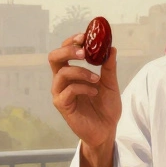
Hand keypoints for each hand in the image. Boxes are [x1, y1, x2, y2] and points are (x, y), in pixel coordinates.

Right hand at [48, 34, 121, 149]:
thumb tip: (111, 47)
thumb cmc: (106, 108)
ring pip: (62, 73)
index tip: (85, 35)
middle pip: (54, 57)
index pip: (65, 50)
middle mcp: (62, 80)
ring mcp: (60, 92)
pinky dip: (83, 87)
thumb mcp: (110, 84)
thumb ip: (109, 67)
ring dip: (81, 71)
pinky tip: (94, 92)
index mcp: (72, 73)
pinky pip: (68, 90)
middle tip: (84, 51)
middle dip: (68, 50)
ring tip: (96, 79)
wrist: (107, 130)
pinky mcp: (62, 105)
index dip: (72, 41)